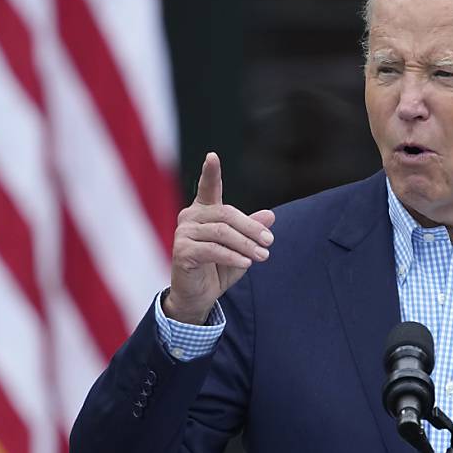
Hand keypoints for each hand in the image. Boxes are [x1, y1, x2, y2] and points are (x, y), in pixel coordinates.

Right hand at [164, 152, 274, 323]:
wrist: (199, 296)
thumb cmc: (219, 268)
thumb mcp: (241, 248)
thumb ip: (252, 231)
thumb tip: (271, 215)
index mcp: (204, 211)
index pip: (208, 188)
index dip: (210, 172)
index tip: (212, 156)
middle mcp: (191, 217)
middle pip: (227, 215)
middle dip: (251, 228)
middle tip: (270, 241)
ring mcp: (183, 233)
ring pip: (221, 233)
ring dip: (246, 245)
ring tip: (263, 256)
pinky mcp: (181, 251)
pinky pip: (212, 250)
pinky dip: (233, 256)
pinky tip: (246, 263)